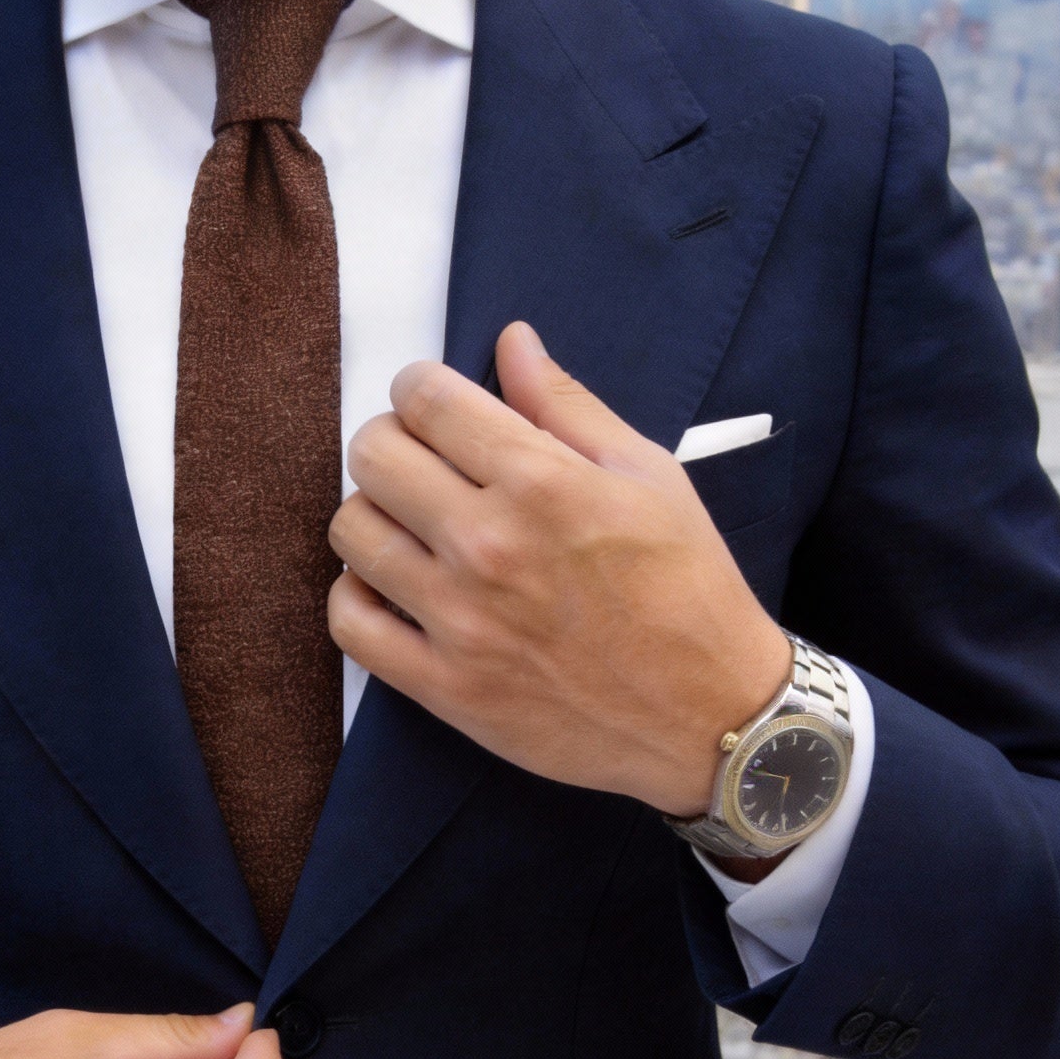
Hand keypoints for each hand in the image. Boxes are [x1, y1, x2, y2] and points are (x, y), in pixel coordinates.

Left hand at [328, 321, 789, 819]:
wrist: (710, 715)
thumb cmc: (689, 591)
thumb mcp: (649, 476)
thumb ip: (567, 405)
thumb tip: (511, 343)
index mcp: (542, 483)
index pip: (426, 400)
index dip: (419, 388)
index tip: (431, 403)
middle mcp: (489, 545)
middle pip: (373, 455)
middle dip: (391, 441)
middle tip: (421, 461)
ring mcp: (460, 620)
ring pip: (351, 531)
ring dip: (372, 514)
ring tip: (410, 525)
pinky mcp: (444, 685)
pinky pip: (349, 623)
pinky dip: (357, 595)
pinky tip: (392, 586)